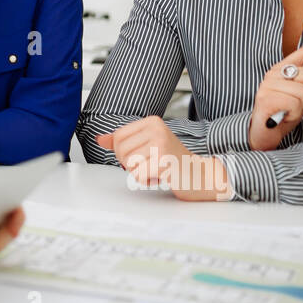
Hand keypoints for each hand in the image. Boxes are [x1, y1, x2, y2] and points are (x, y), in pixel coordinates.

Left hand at [97, 115, 230, 201]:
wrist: (202, 176)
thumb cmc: (175, 161)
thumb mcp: (148, 146)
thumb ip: (124, 141)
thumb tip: (100, 139)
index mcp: (152, 121)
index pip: (118, 136)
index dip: (123, 152)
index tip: (140, 156)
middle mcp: (156, 129)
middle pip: (121, 150)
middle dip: (131, 164)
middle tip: (150, 165)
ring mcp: (160, 144)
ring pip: (128, 163)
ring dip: (139, 173)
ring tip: (156, 169)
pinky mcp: (163, 161)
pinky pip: (137, 175)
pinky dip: (145, 181)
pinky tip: (160, 176)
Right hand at [247, 44, 302, 150]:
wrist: (263, 135)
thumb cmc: (282, 115)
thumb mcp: (301, 96)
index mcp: (282, 69)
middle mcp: (273, 74)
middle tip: (298, 104)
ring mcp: (268, 86)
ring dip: (301, 107)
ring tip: (289, 111)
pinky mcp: (266, 99)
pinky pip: (295, 104)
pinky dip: (294, 114)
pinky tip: (285, 116)